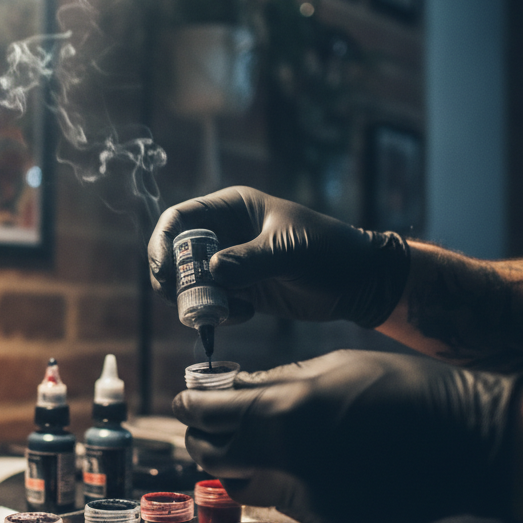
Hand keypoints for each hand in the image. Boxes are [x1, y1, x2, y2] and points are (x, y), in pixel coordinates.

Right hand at [147, 186, 409, 326]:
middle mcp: (225, 234)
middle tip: (183, 301)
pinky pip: (213, 303)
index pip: (180, 219)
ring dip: (196, 301)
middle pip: (176, 255)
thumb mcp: (289, 250)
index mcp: (232, 208)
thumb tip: (211, 271)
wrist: (359, 281)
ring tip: (224, 310)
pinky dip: (218, 313)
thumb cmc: (328, 250)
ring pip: (191, 283)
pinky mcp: (241, 291)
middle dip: (175, 280)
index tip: (163, 272)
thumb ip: (249, 260)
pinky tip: (246, 314)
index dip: (163, 243)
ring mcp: (231, 264)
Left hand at [172, 350, 522, 522]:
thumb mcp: (335, 366)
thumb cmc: (407, 389)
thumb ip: (273, 381)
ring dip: (237, 463)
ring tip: (254, 439)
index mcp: (287, 412)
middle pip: (212, 457)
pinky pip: (283, 501)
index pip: (208, 414)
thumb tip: (227, 386)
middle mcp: (289, 462)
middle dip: (204, 437)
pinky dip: (279, 479)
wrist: (471, 442)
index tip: (186, 399)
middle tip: (211, 420)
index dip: (190, 405)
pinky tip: (304, 458)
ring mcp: (309, 499)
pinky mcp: (328, 521)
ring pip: (243, 485)